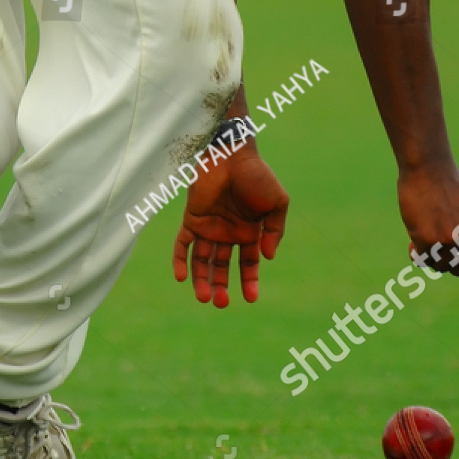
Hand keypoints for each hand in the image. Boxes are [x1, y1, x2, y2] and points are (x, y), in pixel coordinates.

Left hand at [173, 146, 288, 307]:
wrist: (232, 154)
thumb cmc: (258, 176)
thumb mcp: (277, 204)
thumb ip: (276, 230)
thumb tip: (268, 257)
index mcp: (249, 232)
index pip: (248, 264)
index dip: (249, 282)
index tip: (250, 299)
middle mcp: (228, 233)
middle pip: (221, 267)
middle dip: (221, 286)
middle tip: (221, 303)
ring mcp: (209, 227)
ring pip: (202, 261)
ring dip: (202, 280)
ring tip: (204, 298)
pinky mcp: (192, 218)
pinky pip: (183, 244)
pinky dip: (180, 261)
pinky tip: (182, 278)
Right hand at [398, 164, 458, 277]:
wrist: (428, 168)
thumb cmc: (449, 183)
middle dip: (455, 267)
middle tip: (444, 257)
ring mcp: (452, 240)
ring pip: (443, 267)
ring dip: (433, 258)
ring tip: (425, 243)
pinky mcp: (429, 241)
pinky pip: (424, 260)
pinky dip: (417, 255)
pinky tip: (413, 244)